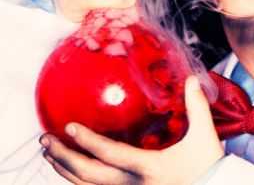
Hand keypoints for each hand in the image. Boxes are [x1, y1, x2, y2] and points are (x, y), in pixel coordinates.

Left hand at [40, 76, 223, 184]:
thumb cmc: (207, 166)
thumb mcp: (204, 136)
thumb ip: (196, 106)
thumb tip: (192, 79)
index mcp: (147, 167)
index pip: (109, 154)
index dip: (87, 141)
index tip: (69, 127)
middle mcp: (132, 183)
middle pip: (87, 174)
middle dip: (63, 158)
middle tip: (46, 141)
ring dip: (64, 171)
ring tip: (50, 155)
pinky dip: (78, 181)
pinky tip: (71, 171)